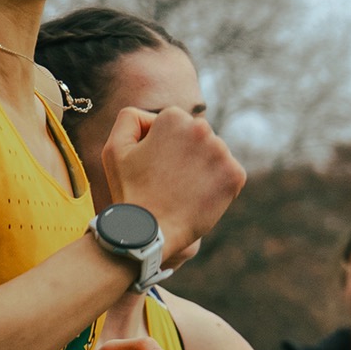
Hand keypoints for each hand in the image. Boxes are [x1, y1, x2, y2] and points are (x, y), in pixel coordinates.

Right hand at [103, 106, 244, 259]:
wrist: (150, 232)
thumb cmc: (130, 191)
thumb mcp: (114, 147)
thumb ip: (131, 118)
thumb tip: (155, 117)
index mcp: (173, 117)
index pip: (176, 125)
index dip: (163, 147)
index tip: (155, 167)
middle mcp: (202, 128)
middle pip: (197, 138)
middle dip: (186, 155)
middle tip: (168, 181)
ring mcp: (221, 152)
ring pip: (213, 155)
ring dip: (202, 169)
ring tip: (183, 191)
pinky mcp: (235, 175)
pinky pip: (228, 174)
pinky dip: (217, 185)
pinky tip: (199, 198)